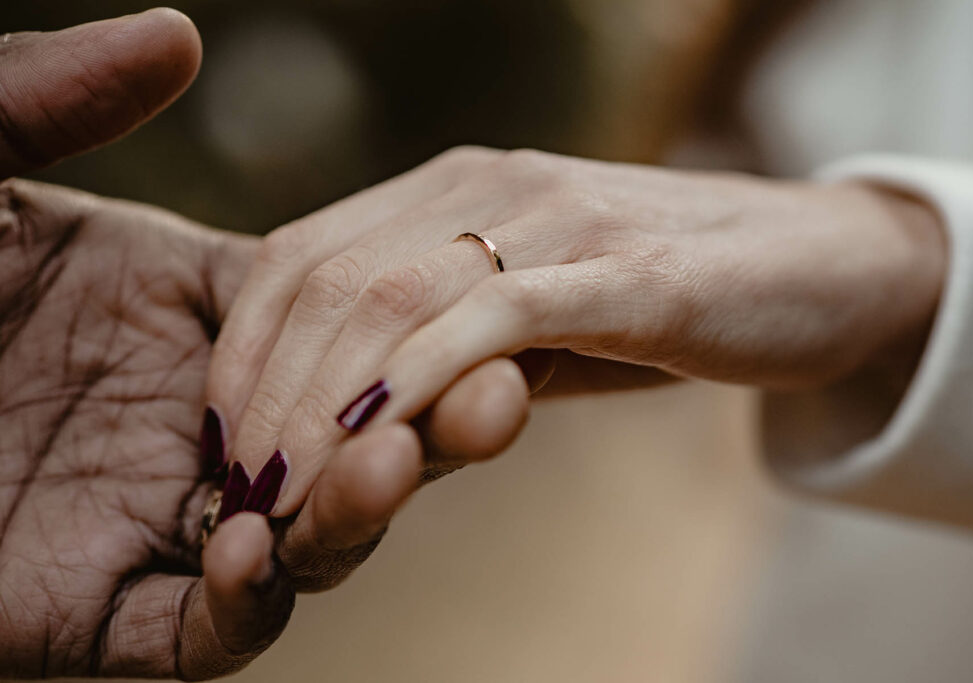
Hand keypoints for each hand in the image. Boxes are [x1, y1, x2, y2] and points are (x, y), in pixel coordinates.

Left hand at [1, 11, 521, 677]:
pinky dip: (254, 604)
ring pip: (304, 539)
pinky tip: (263, 550)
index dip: (408, 327)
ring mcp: (152, 526)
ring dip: (363, 513)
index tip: (480, 312)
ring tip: (396, 462)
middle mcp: (190, 424)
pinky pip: (209, 633)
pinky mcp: (96, 621)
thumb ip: (56, 99)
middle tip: (504, 400)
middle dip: (431, 430)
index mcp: (179, 320)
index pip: (333, 329)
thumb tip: (180, 35)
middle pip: (347, 438)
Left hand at [208, 146, 946, 518]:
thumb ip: (455, 347)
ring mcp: (557, 221)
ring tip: (284, 495)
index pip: (299, 260)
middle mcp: (490, 185)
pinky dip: (420, 380)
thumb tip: (361, 420)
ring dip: (322, 405)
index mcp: (454, 189)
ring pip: (392, 297)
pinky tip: (377, 443)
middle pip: (326, 280)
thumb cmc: (665, 300)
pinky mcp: (626, 272)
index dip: (244, 356)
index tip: (226, 447)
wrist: (821, 268)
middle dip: (265, 397)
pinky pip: (495, 318)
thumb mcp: (536, 320)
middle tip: (240, 495)